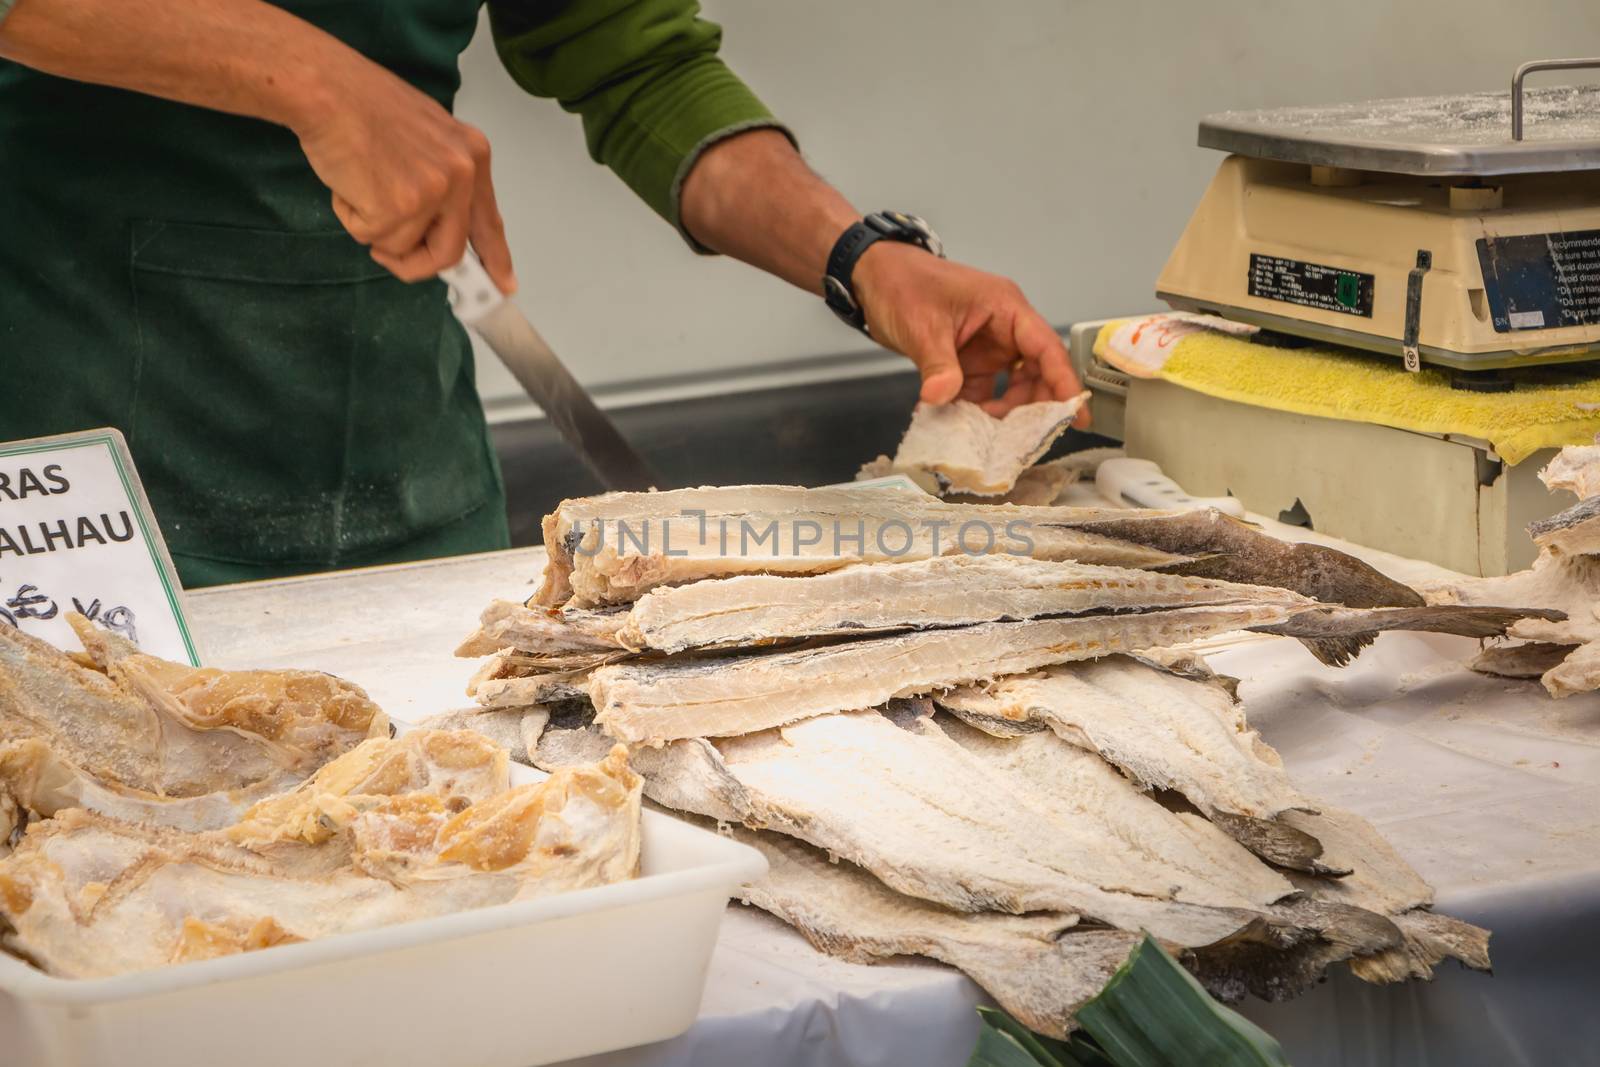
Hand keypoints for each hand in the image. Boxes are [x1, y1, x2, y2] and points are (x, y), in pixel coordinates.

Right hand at [289, 55, 515, 290]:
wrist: (325, 89)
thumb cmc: (363, 104)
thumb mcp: (427, 136)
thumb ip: (441, 179)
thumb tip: (437, 223)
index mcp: (472, 156)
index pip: (489, 220)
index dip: (494, 258)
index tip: (503, 284)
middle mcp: (461, 175)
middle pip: (449, 252)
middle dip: (417, 263)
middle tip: (391, 256)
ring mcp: (432, 193)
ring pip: (404, 249)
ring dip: (374, 229)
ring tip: (360, 184)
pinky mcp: (398, 208)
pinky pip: (371, 238)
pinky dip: (352, 218)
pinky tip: (348, 182)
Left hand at [853, 243, 1087, 423]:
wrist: (872, 276)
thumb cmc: (901, 283)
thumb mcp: (922, 326)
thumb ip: (937, 365)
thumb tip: (941, 399)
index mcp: (1004, 308)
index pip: (1046, 347)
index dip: (1064, 382)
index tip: (1076, 415)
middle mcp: (1003, 327)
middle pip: (1036, 371)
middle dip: (1033, 406)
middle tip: (1026, 438)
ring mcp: (987, 345)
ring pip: (1012, 385)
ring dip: (1003, 412)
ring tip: (988, 436)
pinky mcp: (968, 360)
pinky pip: (983, 390)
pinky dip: (977, 410)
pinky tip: (964, 427)